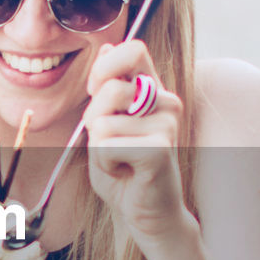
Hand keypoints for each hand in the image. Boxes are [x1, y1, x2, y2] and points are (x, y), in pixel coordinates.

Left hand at [82, 40, 190, 250]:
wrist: (146, 213)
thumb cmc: (124, 170)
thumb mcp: (107, 123)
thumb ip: (106, 89)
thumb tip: (108, 46)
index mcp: (154, 90)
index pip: (133, 49)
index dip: (104, 68)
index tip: (96, 92)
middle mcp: (166, 102)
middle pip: (108, 88)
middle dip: (93, 119)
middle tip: (110, 145)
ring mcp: (166, 124)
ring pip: (101, 121)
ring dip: (98, 147)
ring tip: (120, 161)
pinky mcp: (159, 148)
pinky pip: (107, 145)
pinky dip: (104, 163)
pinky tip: (125, 172)